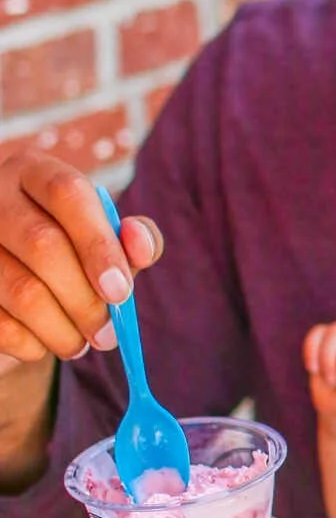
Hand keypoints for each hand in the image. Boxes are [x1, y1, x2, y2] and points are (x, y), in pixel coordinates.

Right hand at [0, 151, 160, 370]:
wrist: (16, 281)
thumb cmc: (73, 253)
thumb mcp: (106, 238)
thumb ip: (134, 240)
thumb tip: (141, 245)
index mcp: (35, 173)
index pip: (68, 194)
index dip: (99, 244)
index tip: (121, 293)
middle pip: (43, 245)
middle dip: (85, 300)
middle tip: (107, 335)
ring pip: (21, 291)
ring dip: (62, 330)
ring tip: (81, 344)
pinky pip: (0, 324)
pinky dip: (31, 344)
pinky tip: (44, 342)